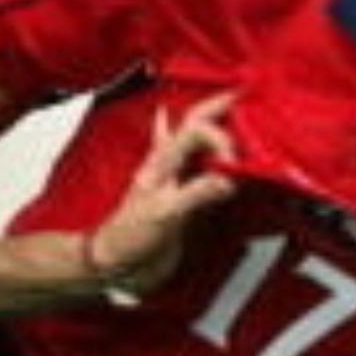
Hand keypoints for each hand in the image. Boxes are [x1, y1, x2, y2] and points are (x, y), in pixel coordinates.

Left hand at [84, 92, 241, 296]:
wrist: (113, 261)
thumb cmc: (130, 238)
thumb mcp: (167, 215)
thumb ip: (198, 193)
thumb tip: (229, 180)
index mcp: (163, 162)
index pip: (196, 130)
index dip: (222, 139)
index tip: (237, 164)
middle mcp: (167, 163)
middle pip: (193, 122)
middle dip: (217, 106)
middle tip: (242, 94)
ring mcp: (170, 176)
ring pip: (189, 136)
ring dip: (208, 119)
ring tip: (227, 105)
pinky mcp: (175, 194)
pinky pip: (182, 161)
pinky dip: (180, 142)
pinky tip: (167, 121)